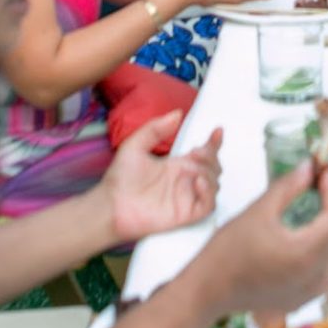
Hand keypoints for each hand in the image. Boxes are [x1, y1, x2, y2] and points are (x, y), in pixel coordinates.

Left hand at [102, 116, 222, 243]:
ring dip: (210, 172)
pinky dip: (209, 192)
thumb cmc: (119, 179)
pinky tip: (198, 182)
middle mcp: (184, 181)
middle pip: (213, 167)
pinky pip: (208, 205)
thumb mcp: (135, 145)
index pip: (203, 153)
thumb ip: (155, 128)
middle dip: (212, 157)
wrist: (110, 206)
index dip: (214, 143)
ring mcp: (186, 197)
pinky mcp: (185, 214)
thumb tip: (177, 114)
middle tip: (197, 152)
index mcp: (176, 165)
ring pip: (214, 184)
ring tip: (194, 167)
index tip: (217, 131)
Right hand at [191, 158, 327, 317]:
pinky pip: (324, 272)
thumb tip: (310, 167)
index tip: (323, 171)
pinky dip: (322, 251)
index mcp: (307, 253)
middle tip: (317, 183)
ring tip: (313, 208)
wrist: (207, 291)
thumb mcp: (258, 210)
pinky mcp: (301, 300)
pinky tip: (306, 238)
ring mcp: (310, 293)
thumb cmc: (227, 251)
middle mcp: (316, 277)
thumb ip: (289, 186)